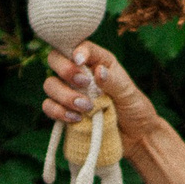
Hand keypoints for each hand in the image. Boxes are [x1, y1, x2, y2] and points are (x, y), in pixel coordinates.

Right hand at [42, 41, 159, 135]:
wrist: (135, 138)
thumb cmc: (135, 109)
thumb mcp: (129, 93)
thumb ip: (113, 81)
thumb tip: (98, 71)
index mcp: (98, 62)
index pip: (79, 46)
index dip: (75, 50)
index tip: (79, 60)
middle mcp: (81, 74)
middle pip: (55, 59)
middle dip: (64, 69)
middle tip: (83, 83)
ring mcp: (70, 92)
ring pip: (50, 84)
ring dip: (64, 95)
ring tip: (86, 107)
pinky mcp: (65, 112)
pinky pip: (49, 107)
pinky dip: (58, 112)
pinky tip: (76, 119)